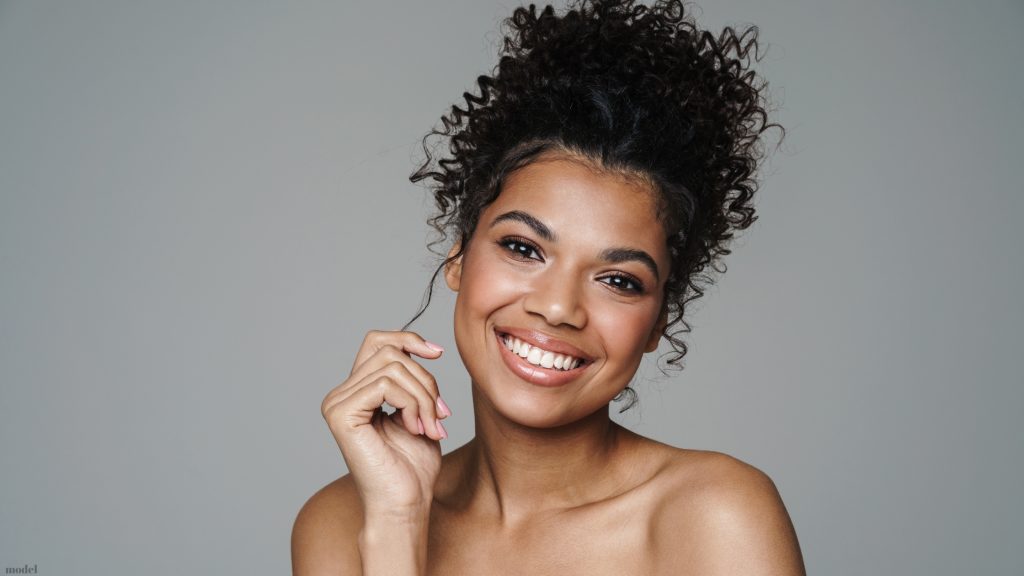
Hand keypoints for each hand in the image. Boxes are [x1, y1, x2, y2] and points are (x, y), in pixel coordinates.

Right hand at [321, 330, 451, 520]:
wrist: (405, 504)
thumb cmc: (413, 468)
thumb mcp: (419, 412)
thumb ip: (414, 380)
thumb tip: (425, 347)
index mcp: (356, 392)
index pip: (377, 342)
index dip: (408, 340)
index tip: (438, 353)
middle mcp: (341, 394)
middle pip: (390, 354)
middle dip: (425, 381)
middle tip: (440, 415)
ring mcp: (337, 403)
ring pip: (393, 368)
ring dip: (424, 397)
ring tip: (431, 427)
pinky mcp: (341, 414)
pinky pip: (385, 385)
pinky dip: (412, 404)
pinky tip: (415, 429)